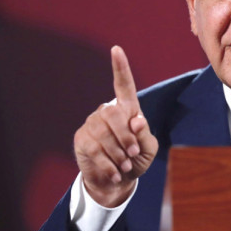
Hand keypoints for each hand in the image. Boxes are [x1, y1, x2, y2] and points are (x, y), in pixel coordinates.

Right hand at [73, 46, 157, 206]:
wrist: (117, 181)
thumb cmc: (136, 160)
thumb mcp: (148, 149)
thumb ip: (145, 135)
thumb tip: (137, 121)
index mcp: (128, 109)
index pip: (124, 85)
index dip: (120, 68)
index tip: (117, 49)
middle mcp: (107, 112)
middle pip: (114, 113)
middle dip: (126, 137)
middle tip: (134, 154)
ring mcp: (92, 124)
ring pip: (103, 133)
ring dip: (118, 153)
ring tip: (126, 166)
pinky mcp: (81, 139)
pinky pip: (95, 149)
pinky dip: (109, 164)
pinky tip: (116, 173)